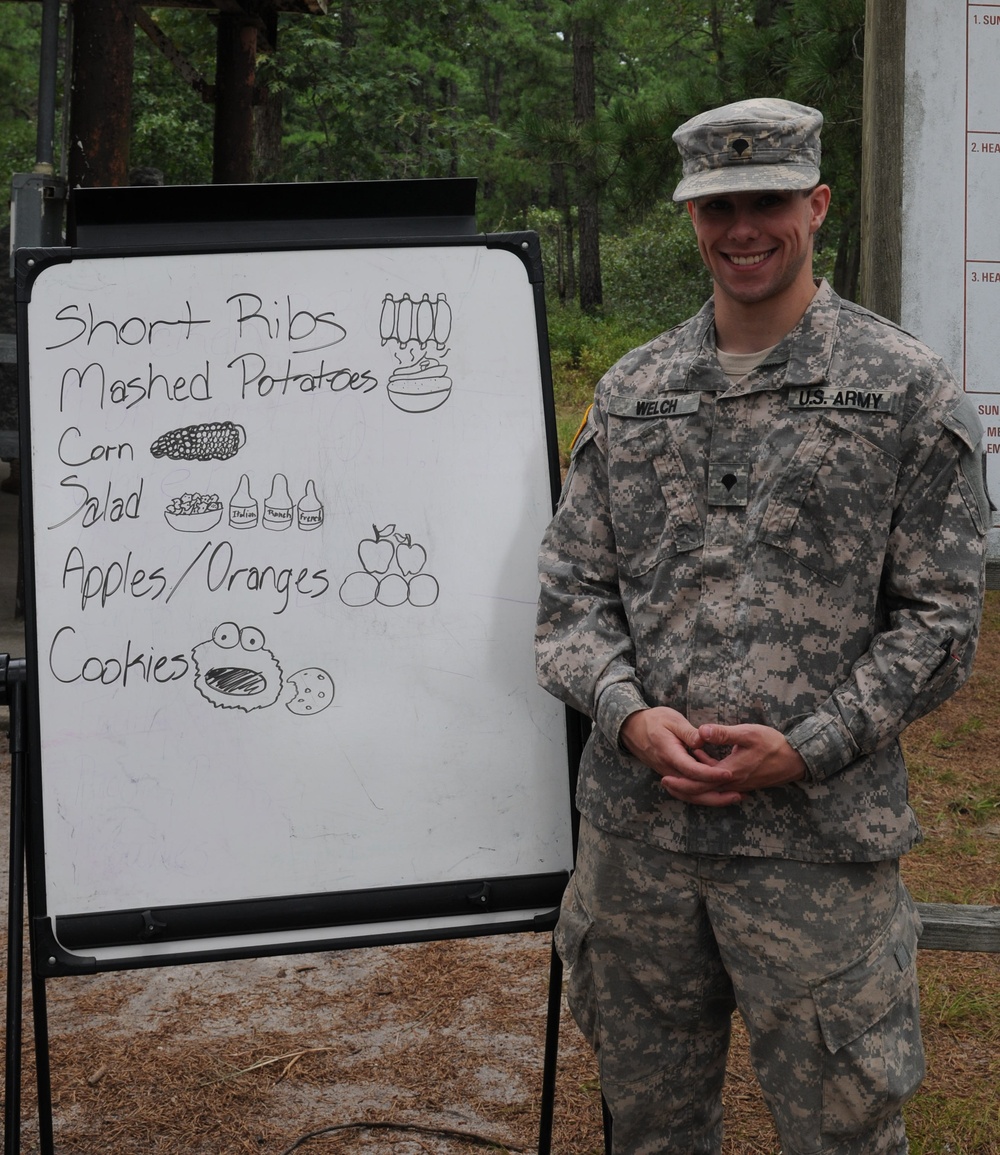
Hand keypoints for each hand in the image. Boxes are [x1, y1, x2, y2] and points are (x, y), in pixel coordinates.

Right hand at [620, 708, 743, 805]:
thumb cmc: (654, 720)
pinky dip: (703, 794)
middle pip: (692, 791)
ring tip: (734, 796)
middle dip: (716, 796)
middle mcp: (668, 769)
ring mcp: (668, 774)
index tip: (729, 773)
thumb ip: (689, 732)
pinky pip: (687, 790)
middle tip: (739, 795)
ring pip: (690, 794)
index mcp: (669, 753)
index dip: (711, 774)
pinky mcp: (671, 776)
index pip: (692, 770)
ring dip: (712, 798)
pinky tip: (719, 789)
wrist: (633, 728)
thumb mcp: (672, 720)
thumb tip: (704, 740)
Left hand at [660, 723, 805, 806]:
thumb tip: (701, 731)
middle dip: (682, 788)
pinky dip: (707, 776)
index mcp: (730, 772)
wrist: (796, 759)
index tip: (665, 777)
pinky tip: (702, 759)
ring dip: (694, 783)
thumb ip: (724, 733)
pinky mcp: (742, 780)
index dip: (681, 782)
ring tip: (677, 775)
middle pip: (702, 791)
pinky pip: (720, 783)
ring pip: (710, 789)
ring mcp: (738, 783)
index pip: (700, 783)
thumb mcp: (748, 734)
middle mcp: (732, 782)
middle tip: (664, 782)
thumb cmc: (773, 744)